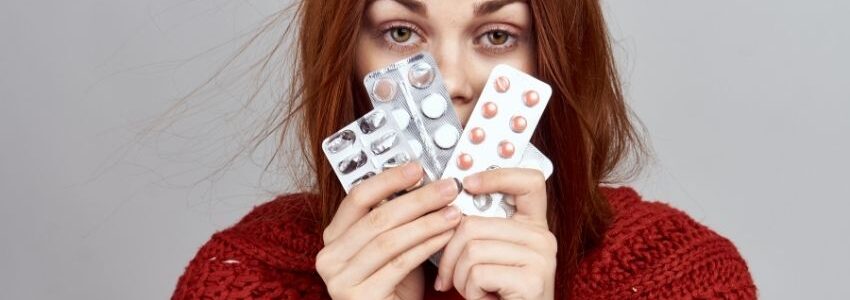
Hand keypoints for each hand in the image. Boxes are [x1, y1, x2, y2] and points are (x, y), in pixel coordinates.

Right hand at [316, 162, 462, 299]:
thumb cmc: (393, 288)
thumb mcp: (390, 248)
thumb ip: (397, 221)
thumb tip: (424, 184)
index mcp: (334, 237)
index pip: (357, 198)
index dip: (388, 180)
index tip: (417, 168)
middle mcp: (329, 257)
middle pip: (377, 217)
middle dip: (417, 200)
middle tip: (446, 189)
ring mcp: (340, 279)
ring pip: (389, 241)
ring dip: (426, 223)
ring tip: (453, 213)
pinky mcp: (359, 297)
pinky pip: (399, 264)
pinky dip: (426, 247)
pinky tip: (445, 237)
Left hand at [435, 168, 556, 299]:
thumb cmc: (499, 296)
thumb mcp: (491, 256)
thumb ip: (480, 229)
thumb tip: (445, 206)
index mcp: (533, 225)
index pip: (528, 181)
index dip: (496, 175)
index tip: (468, 183)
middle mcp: (542, 237)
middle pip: (474, 223)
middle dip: (450, 254)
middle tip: (453, 275)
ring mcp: (540, 257)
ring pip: (471, 248)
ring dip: (458, 276)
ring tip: (473, 289)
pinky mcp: (532, 279)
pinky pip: (478, 272)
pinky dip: (469, 291)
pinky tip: (484, 298)